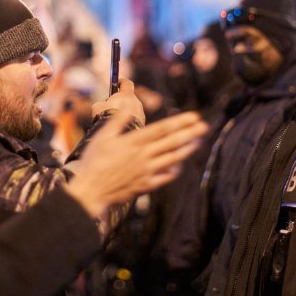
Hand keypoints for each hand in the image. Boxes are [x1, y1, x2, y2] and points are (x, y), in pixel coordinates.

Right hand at [65, 111, 206, 218]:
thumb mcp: (103, 136)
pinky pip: (165, 177)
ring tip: (198, 142)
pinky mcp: (145, 185)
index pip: (162, 128)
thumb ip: (117, 120)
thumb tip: (127, 105)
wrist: (91, 190)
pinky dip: (174, 170)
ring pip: (172, 159)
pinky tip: (179, 164)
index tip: (194, 116)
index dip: (180, 121)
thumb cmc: (94, 161)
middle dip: (190, 133)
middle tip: (204, 126)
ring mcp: (146, 171)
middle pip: (172, 142)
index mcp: (134, 142)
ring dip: (187, 150)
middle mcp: (143, 156)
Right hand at [91, 78, 145, 125]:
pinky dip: (128, 122)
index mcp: (127, 95)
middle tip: (112, 107)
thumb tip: (101, 106)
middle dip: (122, 101)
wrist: (118, 134)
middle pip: (129, 99)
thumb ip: (101, 104)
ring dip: (126, 113)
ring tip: (115, 121)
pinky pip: (134, 120)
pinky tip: (121, 128)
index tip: (116, 83)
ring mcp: (141, 114)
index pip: (127, 83)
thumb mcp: (97, 108)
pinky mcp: (142, 124)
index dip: (121, 82)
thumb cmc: (106, 118)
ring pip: (132, 110)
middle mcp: (137, 103)